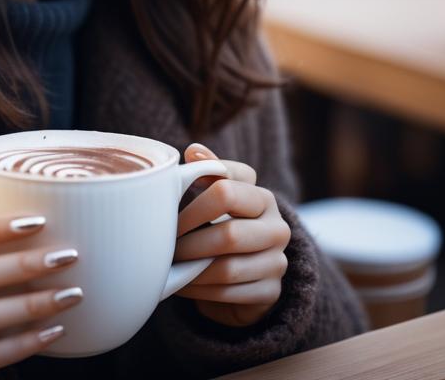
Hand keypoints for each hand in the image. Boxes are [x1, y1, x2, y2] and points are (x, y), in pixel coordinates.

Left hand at [172, 144, 290, 327]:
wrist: (247, 270)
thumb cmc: (222, 222)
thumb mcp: (216, 194)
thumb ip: (207, 171)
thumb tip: (193, 151)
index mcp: (262, 196)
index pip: (227, 189)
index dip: (192, 203)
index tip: (169, 213)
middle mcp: (277, 227)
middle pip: (229, 234)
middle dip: (190, 242)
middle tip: (167, 245)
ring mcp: (278, 261)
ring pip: (228, 268)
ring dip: (192, 269)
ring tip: (170, 265)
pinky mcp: (271, 292)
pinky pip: (230, 293)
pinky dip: (200, 290)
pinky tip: (183, 284)